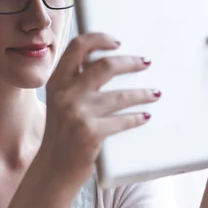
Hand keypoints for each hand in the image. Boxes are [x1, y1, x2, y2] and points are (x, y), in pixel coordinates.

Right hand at [42, 32, 160, 182]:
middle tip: (145, 63)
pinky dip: (137, 118)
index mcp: (57, 82)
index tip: (117, 42)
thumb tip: (109, 64)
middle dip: (130, 62)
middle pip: (105, 65)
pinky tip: (145, 116)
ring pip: (120, 95)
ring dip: (142, 93)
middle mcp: (65, 94)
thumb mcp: (60, 103)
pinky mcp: (90, 133)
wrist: (53, 169)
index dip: (99, 39)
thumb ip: (75, 84)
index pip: (77, 47)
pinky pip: (122, 121)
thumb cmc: (61, 135)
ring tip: (155, 93)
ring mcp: (78, 113)